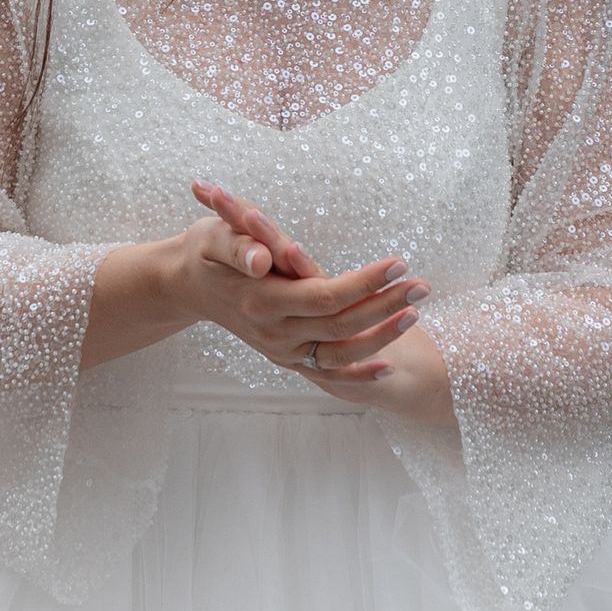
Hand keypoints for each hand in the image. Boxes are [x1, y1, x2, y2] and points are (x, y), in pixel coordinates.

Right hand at [189, 183, 448, 416]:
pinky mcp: (287, 358)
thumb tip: (262, 258)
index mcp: (262, 301)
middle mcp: (274, 333)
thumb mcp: (214, 236)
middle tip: (422, 284)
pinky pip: (328, 373)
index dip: (365, 282)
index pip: (325, 296)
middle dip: (386, 306)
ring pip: (341, 353)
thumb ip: (239, 245)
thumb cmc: (207, 251)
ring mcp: (281, 351)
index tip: (398, 264)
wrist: (189, 285)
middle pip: (342, 326)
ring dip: (382, 337)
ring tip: (415, 313)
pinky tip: (389, 366)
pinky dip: (358, 374)